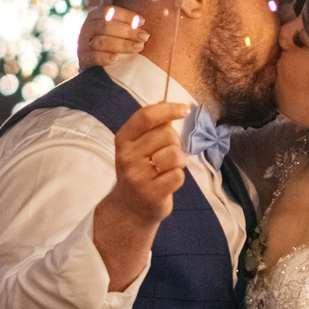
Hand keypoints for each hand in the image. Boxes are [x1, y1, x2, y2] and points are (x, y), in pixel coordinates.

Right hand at [77, 5, 146, 70]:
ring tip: (139, 47)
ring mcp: (83, 44)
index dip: (127, 16)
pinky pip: (93, 57)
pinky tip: (117, 59)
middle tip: (145, 36)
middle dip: (128, 31)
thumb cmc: (106, 36)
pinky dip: (105, 58)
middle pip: (106, 26)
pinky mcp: (83, 60)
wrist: (93, 62)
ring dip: (122, 45)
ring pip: (101, 42)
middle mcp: (86, 28)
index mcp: (94, 15)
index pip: (109, 11)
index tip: (143, 21)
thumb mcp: (108, 18)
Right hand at [108, 100, 190, 225]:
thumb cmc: (139, 171)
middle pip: (167, 134)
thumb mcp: (137, 146)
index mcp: (123, 139)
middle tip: (166, 154)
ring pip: (175, 154)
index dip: (169, 109)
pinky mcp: (151, 193)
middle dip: (175, 142)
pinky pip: (178, 175)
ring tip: (167, 169)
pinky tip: (167, 182)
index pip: (146, 116)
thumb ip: (151, 126)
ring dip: (178, 161)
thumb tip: (165, 101)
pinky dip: (178, 177)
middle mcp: (127, 156)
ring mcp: (138, 175)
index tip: (185, 109)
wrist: (129, 208)